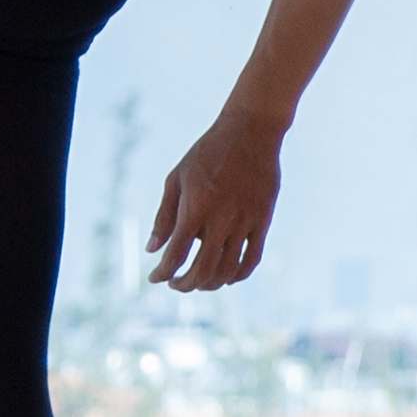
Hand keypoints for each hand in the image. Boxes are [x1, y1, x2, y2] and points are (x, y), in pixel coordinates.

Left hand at [146, 107, 283, 293]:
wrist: (250, 132)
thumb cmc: (207, 152)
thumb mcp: (176, 178)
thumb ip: (164, 216)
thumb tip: (152, 249)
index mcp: (195, 208)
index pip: (176, 254)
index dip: (163, 273)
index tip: (154, 279)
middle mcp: (221, 219)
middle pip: (203, 269)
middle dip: (185, 284)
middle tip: (176, 285)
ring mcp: (245, 221)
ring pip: (228, 269)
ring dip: (210, 284)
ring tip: (199, 282)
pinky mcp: (263, 220)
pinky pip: (253, 258)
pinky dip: (239, 275)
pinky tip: (227, 278)